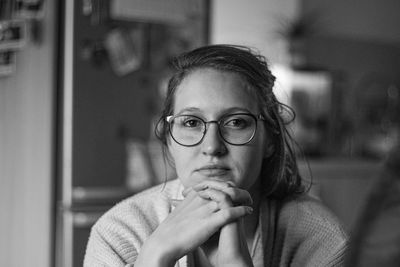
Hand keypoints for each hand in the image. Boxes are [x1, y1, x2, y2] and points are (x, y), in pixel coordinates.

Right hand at [134, 183, 251, 266]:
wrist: (163, 243)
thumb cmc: (169, 232)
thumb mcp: (178, 213)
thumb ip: (186, 207)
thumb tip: (186, 207)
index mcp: (193, 196)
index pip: (213, 185)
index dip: (225, 186)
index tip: (232, 191)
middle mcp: (200, 199)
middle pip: (223, 187)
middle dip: (236, 189)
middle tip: (245, 195)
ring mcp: (205, 209)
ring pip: (229, 197)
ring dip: (242, 197)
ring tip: (250, 201)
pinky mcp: (209, 221)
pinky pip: (230, 212)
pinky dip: (241, 211)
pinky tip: (248, 211)